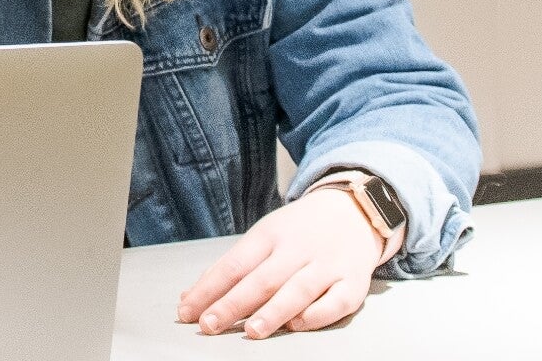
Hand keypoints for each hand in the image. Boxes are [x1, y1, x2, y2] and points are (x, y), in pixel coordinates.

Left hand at [174, 185, 386, 338]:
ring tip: (252, 331)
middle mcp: (298, 249)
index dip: (209, 289)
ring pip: (298, 289)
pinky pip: (337, 301)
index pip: (234, 264)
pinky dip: (317, 314)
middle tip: (210, 325)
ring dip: (274, 311)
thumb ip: (228, 269)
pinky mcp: (354, 282)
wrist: (353, 211)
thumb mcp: (263, 237)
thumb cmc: (300, 231)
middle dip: (234, 304)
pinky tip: (297, 325)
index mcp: (270, 235)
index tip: (188, 312)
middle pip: (263, 279)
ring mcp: (328, 265)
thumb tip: (190, 298)